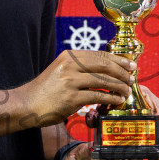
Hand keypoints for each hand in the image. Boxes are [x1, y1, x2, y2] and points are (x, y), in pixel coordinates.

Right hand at [17, 50, 134, 126]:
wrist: (26, 104)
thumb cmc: (46, 90)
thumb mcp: (61, 70)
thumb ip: (79, 67)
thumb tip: (105, 69)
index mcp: (69, 56)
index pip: (100, 55)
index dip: (118, 60)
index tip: (131, 65)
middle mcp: (70, 65)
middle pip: (104, 65)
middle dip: (122, 72)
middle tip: (132, 78)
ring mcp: (71, 81)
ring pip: (104, 81)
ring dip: (119, 86)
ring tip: (126, 91)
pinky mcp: (72, 98)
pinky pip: (98, 96)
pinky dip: (111, 98)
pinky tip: (117, 100)